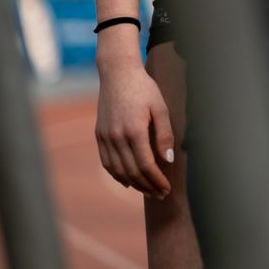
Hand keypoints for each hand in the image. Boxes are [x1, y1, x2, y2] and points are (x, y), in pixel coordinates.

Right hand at [95, 59, 175, 197]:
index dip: (156, 180)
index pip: (146, 165)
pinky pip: (107, 162)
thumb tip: (168, 160)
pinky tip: (128, 181)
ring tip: (148, 190)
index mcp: (134, 130)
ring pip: (118, 170)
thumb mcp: (160, 107)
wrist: (118, 73)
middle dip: (147, 186)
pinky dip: (117, 175)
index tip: (167, 188)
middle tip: (160, 194)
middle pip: (131, 172)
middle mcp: (116, 136)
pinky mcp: (99, 135)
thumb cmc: (144, 88)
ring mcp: (105, 137)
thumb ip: (164, 135)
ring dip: (134, 184)